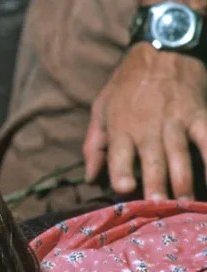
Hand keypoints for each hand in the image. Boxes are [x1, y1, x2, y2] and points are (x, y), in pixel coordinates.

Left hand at [84, 43, 206, 199]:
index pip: (119, 155)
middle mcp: (148, 127)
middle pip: (152, 161)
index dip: (121, 172)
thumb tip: (90, 178)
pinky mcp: (198, 114)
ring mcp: (175, 121)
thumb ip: (94, 144)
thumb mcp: (100, 108)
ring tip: (185, 204)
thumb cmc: (126, 84)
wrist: (162, 48)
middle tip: (159, 207)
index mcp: (121, 128)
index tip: (124, 189)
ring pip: (179, 155)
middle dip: (155, 185)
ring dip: (183, 180)